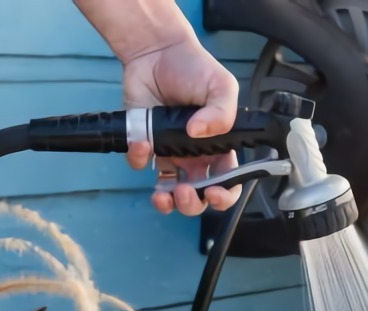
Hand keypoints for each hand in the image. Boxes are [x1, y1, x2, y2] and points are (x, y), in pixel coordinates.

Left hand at [124, 38, 241, 215]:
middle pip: (198, 195)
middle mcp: (195, 155)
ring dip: (167, 201)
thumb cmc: (194, 67)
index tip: (216, 193)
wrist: (157, 51)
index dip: (224, 195)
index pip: (228, 181)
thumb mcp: (222, 85)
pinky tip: (142, 144)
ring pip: (169, 191)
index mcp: (220, 146)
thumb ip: (223, 112)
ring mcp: (169, 152)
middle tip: (186, 192)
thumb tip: (200, 132)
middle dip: (193, 203)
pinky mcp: (144, 143)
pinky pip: (140, 163)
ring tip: (164, 195)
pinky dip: (139, 158)